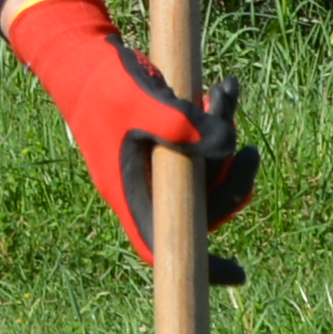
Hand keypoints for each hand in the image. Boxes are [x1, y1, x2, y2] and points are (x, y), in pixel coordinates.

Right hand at [1, 0, 252, 277]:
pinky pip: (204, 146)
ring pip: (207, 172)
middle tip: (251, 151)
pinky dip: (218, 120)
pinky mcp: (168, 142)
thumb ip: (182, 123)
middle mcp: (145, 187)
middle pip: (199, 207)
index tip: (239, 275)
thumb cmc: (102, 84)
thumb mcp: (140, 101)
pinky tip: (225, 88)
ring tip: (226, 92)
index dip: (201, 264)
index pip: (164, 243)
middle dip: (231, 179)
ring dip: (226, 137)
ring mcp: (157, 166)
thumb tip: (231, 145)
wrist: (81, 58)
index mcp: (130, 192)